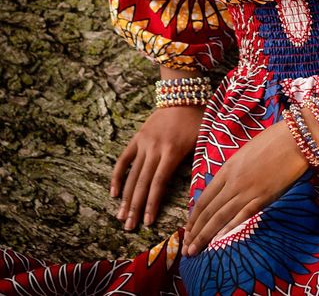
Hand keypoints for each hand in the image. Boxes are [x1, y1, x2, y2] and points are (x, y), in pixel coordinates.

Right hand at [111, 105, 203, 229]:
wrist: (181, 92)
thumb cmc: (197, 117)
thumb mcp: (203, 138)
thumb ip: (198, 162)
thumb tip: (200, 189)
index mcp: (172, 151)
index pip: (159, 183)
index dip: (152, 204)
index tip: (148, 223)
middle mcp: (155, 149)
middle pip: (142, 183)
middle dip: (136, 207)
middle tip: (129, 228)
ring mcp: (143, 143)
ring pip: (132, 175)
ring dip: (126, 197)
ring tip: (121, 217)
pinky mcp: (137, 137)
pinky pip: (124, 159)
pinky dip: (118, 176)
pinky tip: (114, 193)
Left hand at [182, 117, 308, 255]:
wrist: (294, 138)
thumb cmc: (272, 141)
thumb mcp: (245, 153)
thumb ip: (233, 171)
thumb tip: (225, 187)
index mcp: (227, 168)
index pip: (204, 198)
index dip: (194, 217)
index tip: (187, 231)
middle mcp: (233, 181)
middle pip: (208, 211)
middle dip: (195, 232)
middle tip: (185, 249)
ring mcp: (248, 190)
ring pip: (221, 217)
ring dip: (205, 236)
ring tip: (194, 251)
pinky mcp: (264, 197)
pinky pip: (243, 215)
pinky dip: (229, 229)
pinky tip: (219, 240)